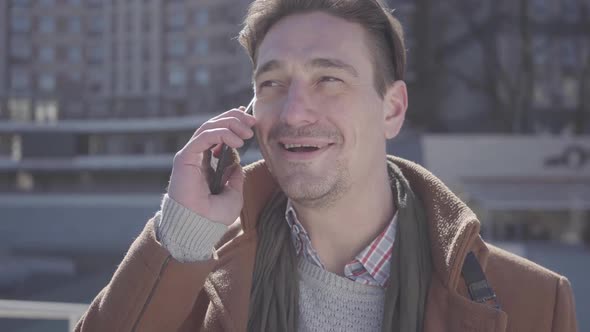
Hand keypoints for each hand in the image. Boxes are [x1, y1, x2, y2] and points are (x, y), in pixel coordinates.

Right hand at [167, 107, 255, 225]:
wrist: (199, 227)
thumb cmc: (213, 216)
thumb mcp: (233, 194)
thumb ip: (235, 177)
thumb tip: (237, 163)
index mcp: (206, 163)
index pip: (218, 133)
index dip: (233, 123)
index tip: (251, 121)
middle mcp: (197, 156)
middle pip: (214, 125)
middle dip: (234, 118)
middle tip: (252, 121)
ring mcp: (190, 156)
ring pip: (208, 127)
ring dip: (230, 124)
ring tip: (247, 133)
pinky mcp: (185, 157)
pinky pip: (204, 136)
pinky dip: (222, 134)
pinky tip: (237, 142)